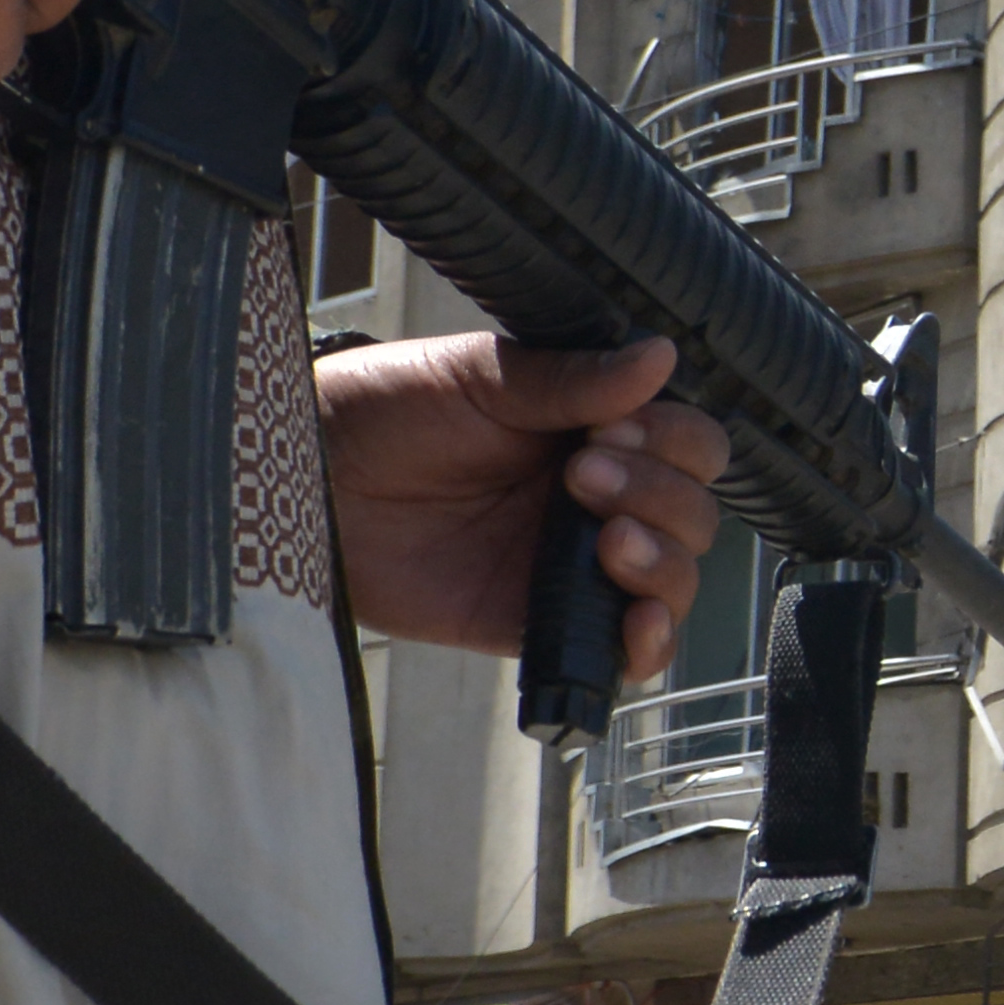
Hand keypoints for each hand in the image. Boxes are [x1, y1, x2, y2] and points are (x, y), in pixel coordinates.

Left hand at [317, 333, 730, 675]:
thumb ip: (573, 379)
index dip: (672, 444)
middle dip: (660, 497)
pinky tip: (636, 622)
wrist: (310, 477)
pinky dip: (648, 643)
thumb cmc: (385, 411)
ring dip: (663, 562)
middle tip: (580, 476)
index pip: (688, 443)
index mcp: (594, 429)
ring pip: (673, 579)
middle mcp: (595, 498)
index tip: (612, 432)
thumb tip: (661, 355)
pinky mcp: (535, 622)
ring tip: (606, 542)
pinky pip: (619, 649)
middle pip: (693, 513)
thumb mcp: (482, 379)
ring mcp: (569, 563)